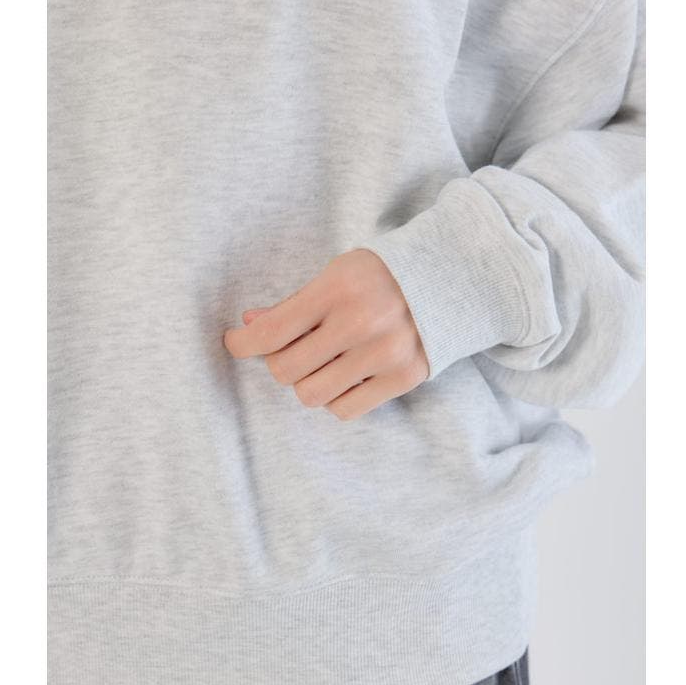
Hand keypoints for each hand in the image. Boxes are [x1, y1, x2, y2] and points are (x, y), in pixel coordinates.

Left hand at [222, 248, 429, 419]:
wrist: (450, 278)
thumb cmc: (380, 277)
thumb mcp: (336, 274)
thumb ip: (293, 304)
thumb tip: (249, 326)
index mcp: (338, 289)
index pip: (272, 333)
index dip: (242, 345)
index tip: (235, 343)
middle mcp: (361, 323)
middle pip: (286, 370)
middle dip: (279, 362)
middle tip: (291, 349)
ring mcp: (384, 353)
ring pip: (312, 395)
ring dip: (307, 383)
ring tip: (322, 363)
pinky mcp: (403, 378)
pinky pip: (345, 410)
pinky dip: (335, 398)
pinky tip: (344, 377)